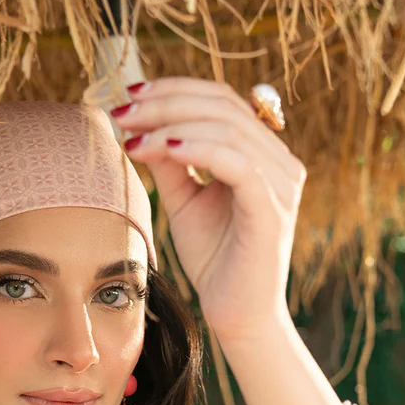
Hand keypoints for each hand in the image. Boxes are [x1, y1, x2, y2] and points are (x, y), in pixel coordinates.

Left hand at [111, 77, 305, 343]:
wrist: (236, 315)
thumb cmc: (215, 261)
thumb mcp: (184, 200)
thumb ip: (170, 161)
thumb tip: (139, 124)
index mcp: (262, 155)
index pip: (222, 101)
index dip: (175, 90)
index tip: (129, 96)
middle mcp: (279, 162)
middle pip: (224, 106)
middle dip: (167, 102)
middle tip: (123, 111)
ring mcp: (280, 184)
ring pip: (228, 129)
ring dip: (173, 124)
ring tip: (133, 136)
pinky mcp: (272, 209)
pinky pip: (237, 163)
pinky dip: (197, 149)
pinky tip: (161, 150)